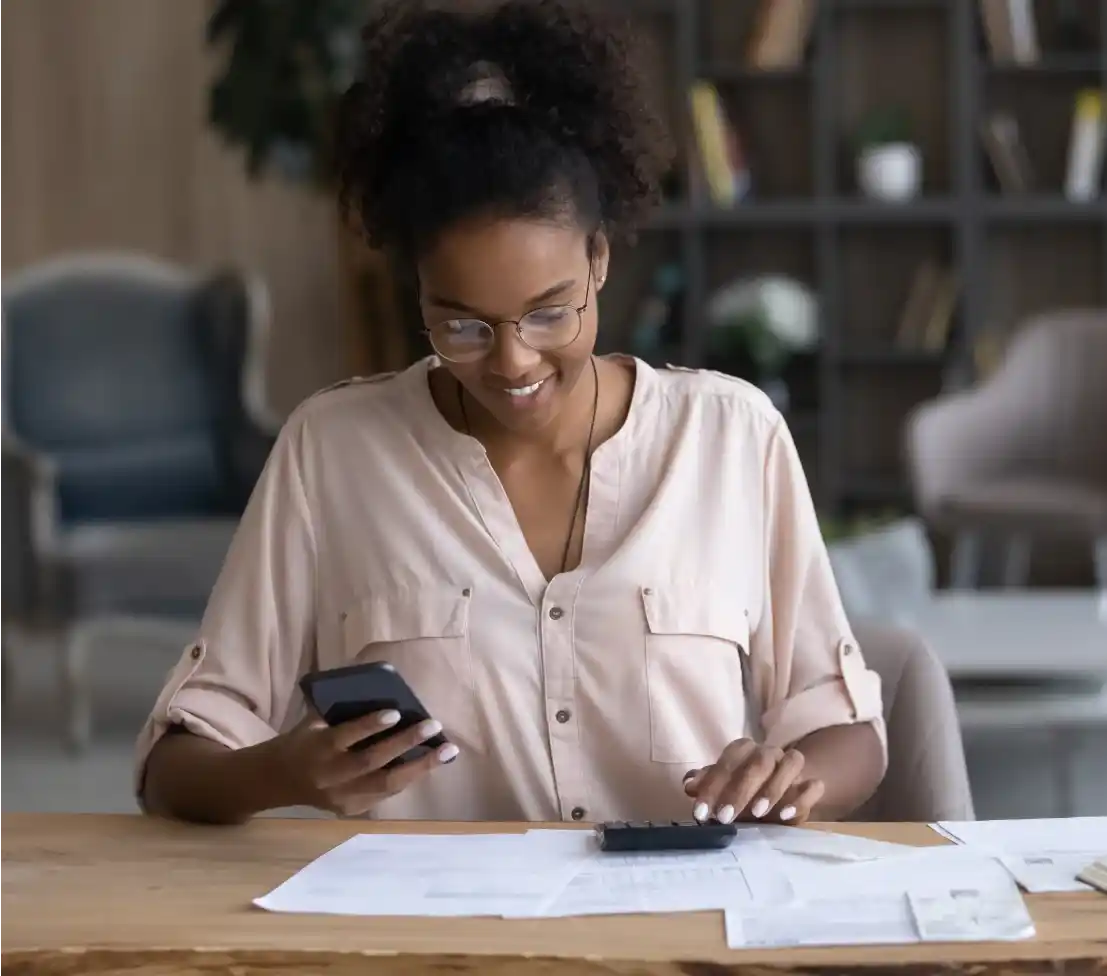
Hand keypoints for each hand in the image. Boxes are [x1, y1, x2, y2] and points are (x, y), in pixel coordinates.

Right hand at [273, 709, 457, 816]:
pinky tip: (430, 764)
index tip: (396, 712)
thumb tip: (384, 693)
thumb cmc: (303, 740)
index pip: (345, 737)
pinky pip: (386, 794)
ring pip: (385, 785)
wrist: (277, 780)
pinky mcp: (351, 810)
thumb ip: (341, 712)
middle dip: (406, 744)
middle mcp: (330, 776)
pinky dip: (409, 777)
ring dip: (420, 767)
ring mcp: (341, 797)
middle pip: (371, 762)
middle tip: (433, 726)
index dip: (370, 726)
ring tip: (446, 752)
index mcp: (317, 748)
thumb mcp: (313, 721)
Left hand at [683, 739, 824, 825]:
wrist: (780, 796)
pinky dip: (801, 798)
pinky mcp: (810, 785)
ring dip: (773, 788)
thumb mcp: (722, 790)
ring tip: (757, 813)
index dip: (712, 786)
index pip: (728, 761)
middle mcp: (769, 753)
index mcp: (744, 750)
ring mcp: (792, 767)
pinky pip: (813, 785)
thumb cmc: (743, 792)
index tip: (701, 813)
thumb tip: (689, 784)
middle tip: (725, 817)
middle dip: (740, 790)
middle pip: (759, 762)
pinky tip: (785, 816)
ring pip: (791, 764)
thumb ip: (707, 786)